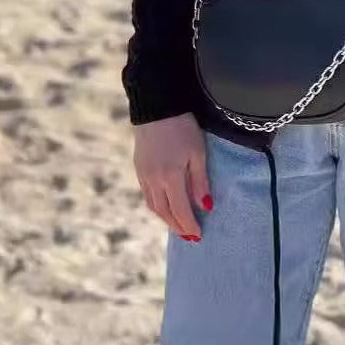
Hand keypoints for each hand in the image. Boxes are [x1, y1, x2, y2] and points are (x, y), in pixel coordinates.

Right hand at [133, 112, 212, 240]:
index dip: (189, 225)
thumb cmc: (183, 128)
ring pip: (153, 206)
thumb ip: (200, 181)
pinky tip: (164, 206)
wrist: (157, 108)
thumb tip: (205, 207)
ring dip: (166, 218)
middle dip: (177, 226)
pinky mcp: (139, 169)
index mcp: (170, 177)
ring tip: (178, 225)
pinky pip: (147, 195)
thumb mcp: (198, 153)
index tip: (198, 236)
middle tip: (189, 236)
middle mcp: (154, 181)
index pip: (180, 210)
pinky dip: (157, 206)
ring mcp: (143, 175)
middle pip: (165, 212)